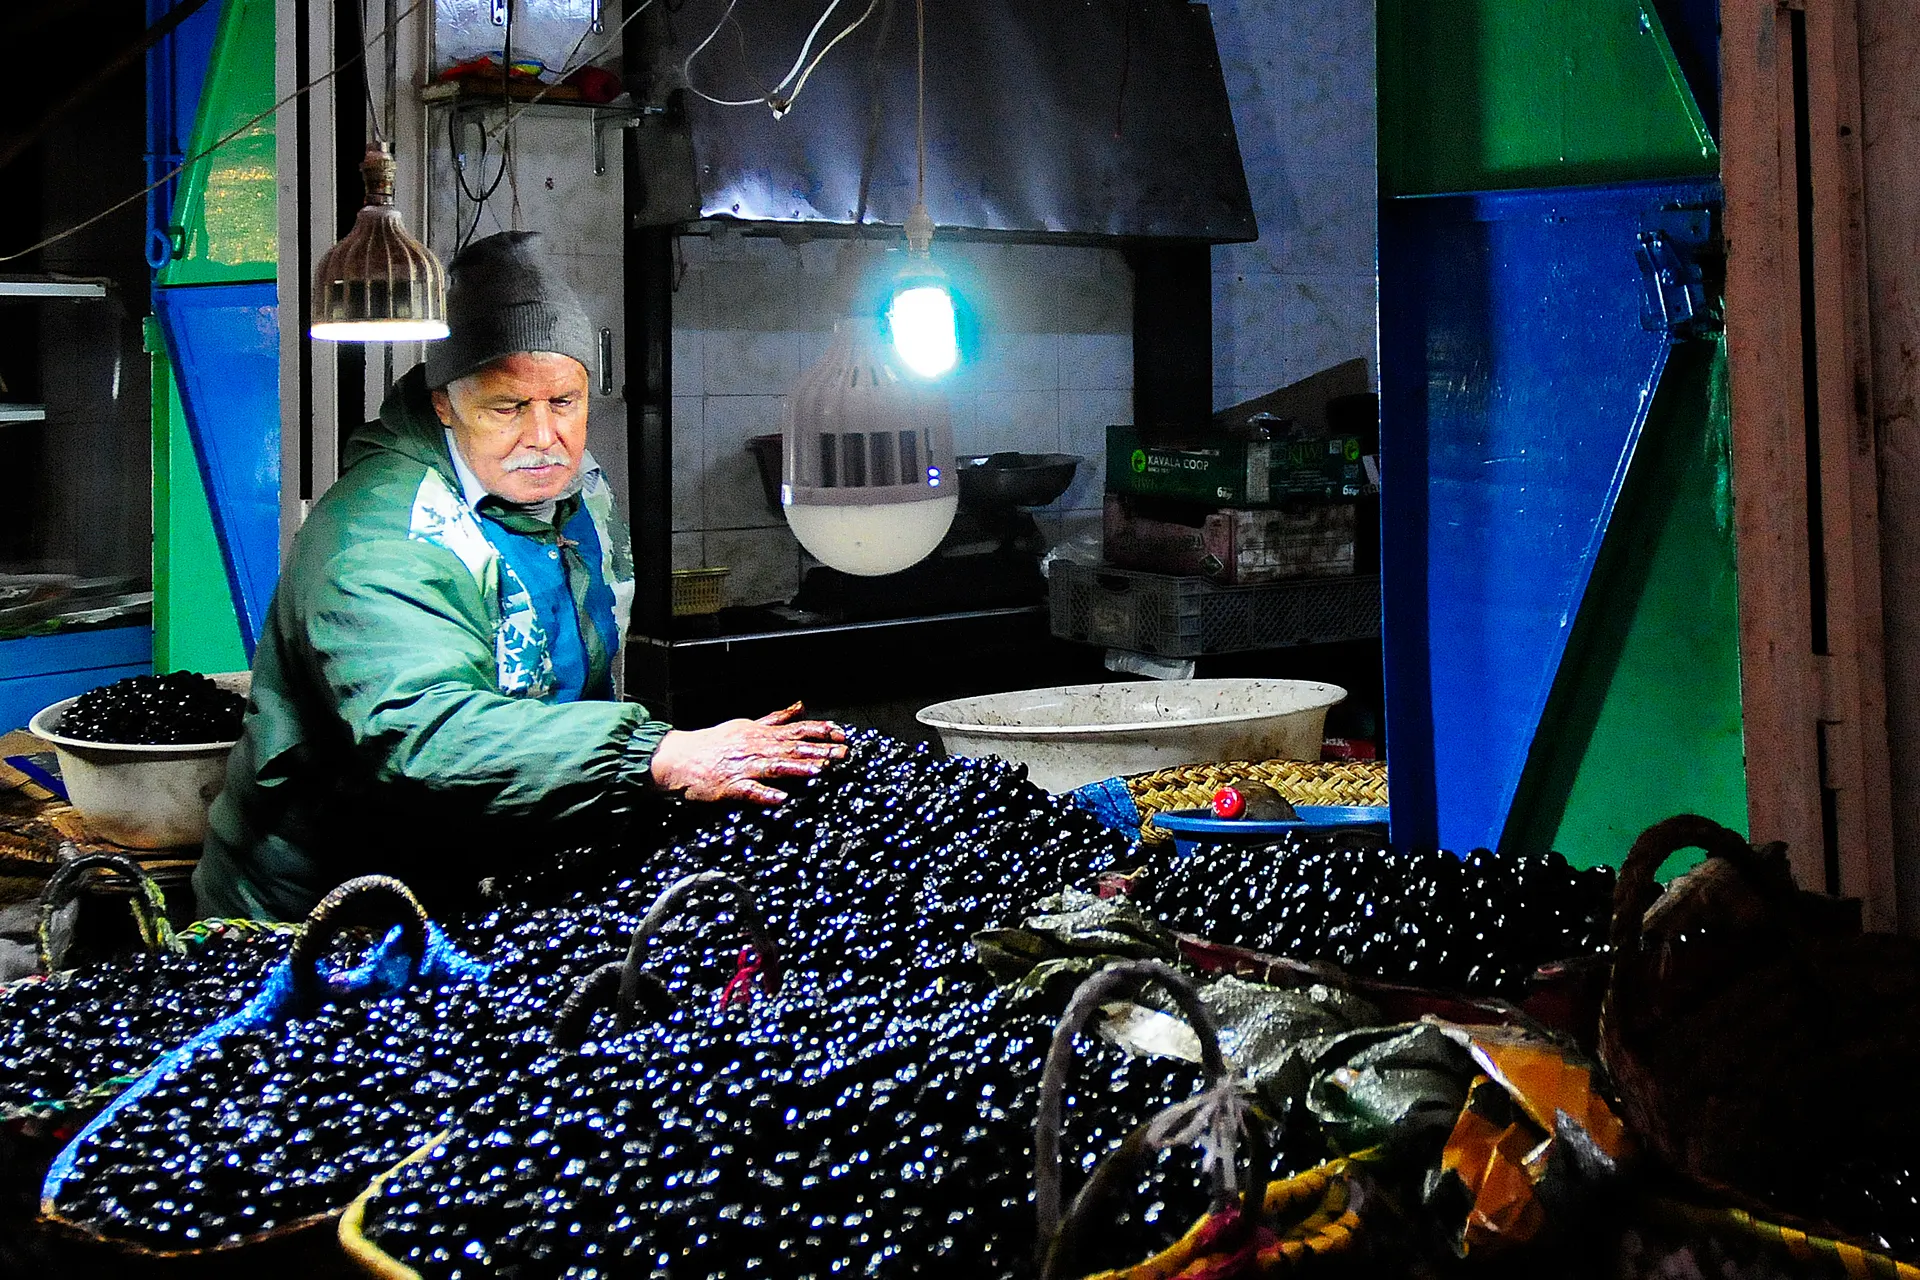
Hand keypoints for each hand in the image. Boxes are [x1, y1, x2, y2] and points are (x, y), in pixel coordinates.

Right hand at [648, 702, 847, 804]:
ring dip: (797, 768)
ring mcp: (742, 766)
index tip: (842, 733)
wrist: (677, 757)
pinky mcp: (728, 786)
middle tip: (842, 754)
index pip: (796, 729)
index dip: (820, 731)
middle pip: (791, 748)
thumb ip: (775, 719)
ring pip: (774, 766)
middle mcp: (754, 748)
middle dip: (819, 750)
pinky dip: (764, 794)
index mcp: (760, 734)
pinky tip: (780, 798)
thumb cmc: (712, 743)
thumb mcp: (746, 725)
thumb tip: (800, 707)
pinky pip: (748, 790)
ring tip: (819, 771)